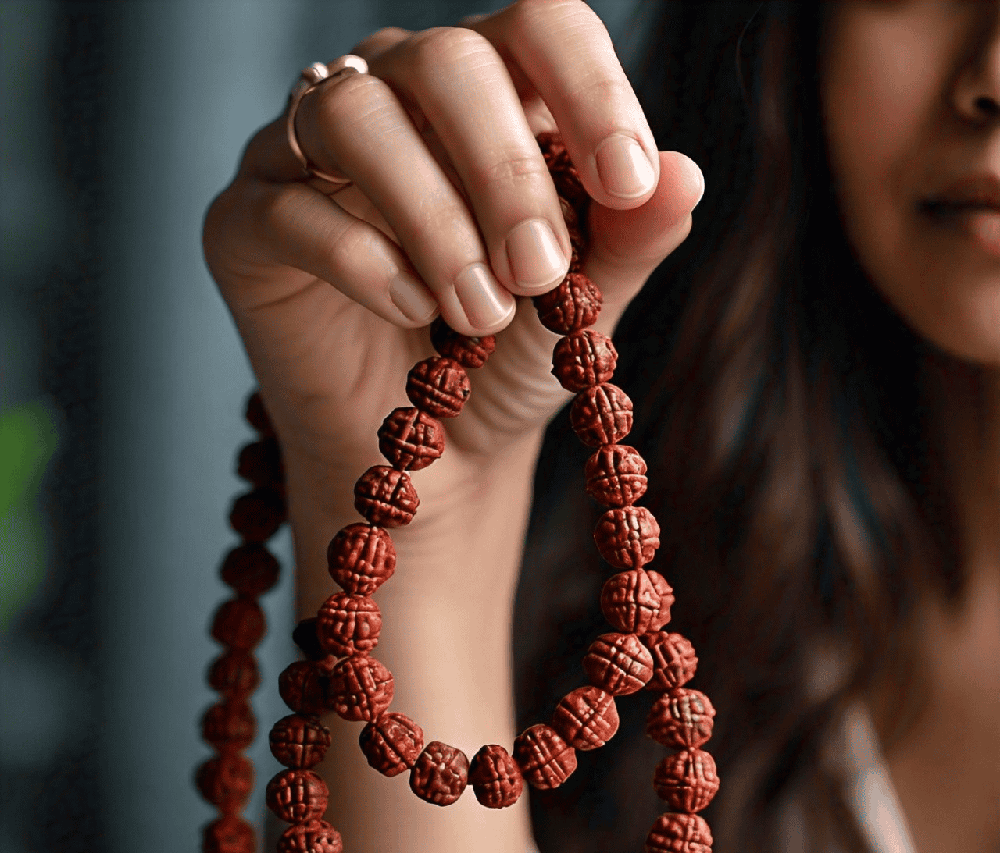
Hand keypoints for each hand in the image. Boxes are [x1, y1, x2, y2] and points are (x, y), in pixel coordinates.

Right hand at [202, 0, 703, 509]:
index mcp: (490, 99)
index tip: (627, 183)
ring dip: (433, 217)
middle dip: (505, 170)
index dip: (589, 89)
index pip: (538, 26)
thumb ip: (629, 238)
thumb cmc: (512, 361)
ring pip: (353, 116)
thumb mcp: (587, 304)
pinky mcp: (246, 223)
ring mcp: (308, 156)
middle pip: (444, 61)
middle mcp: (395, 100)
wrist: (440, 455)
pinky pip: (287, 207)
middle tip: (540, 273)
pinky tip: (412, 309)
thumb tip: (684, 175)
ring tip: (479, 311)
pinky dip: (361, 259)